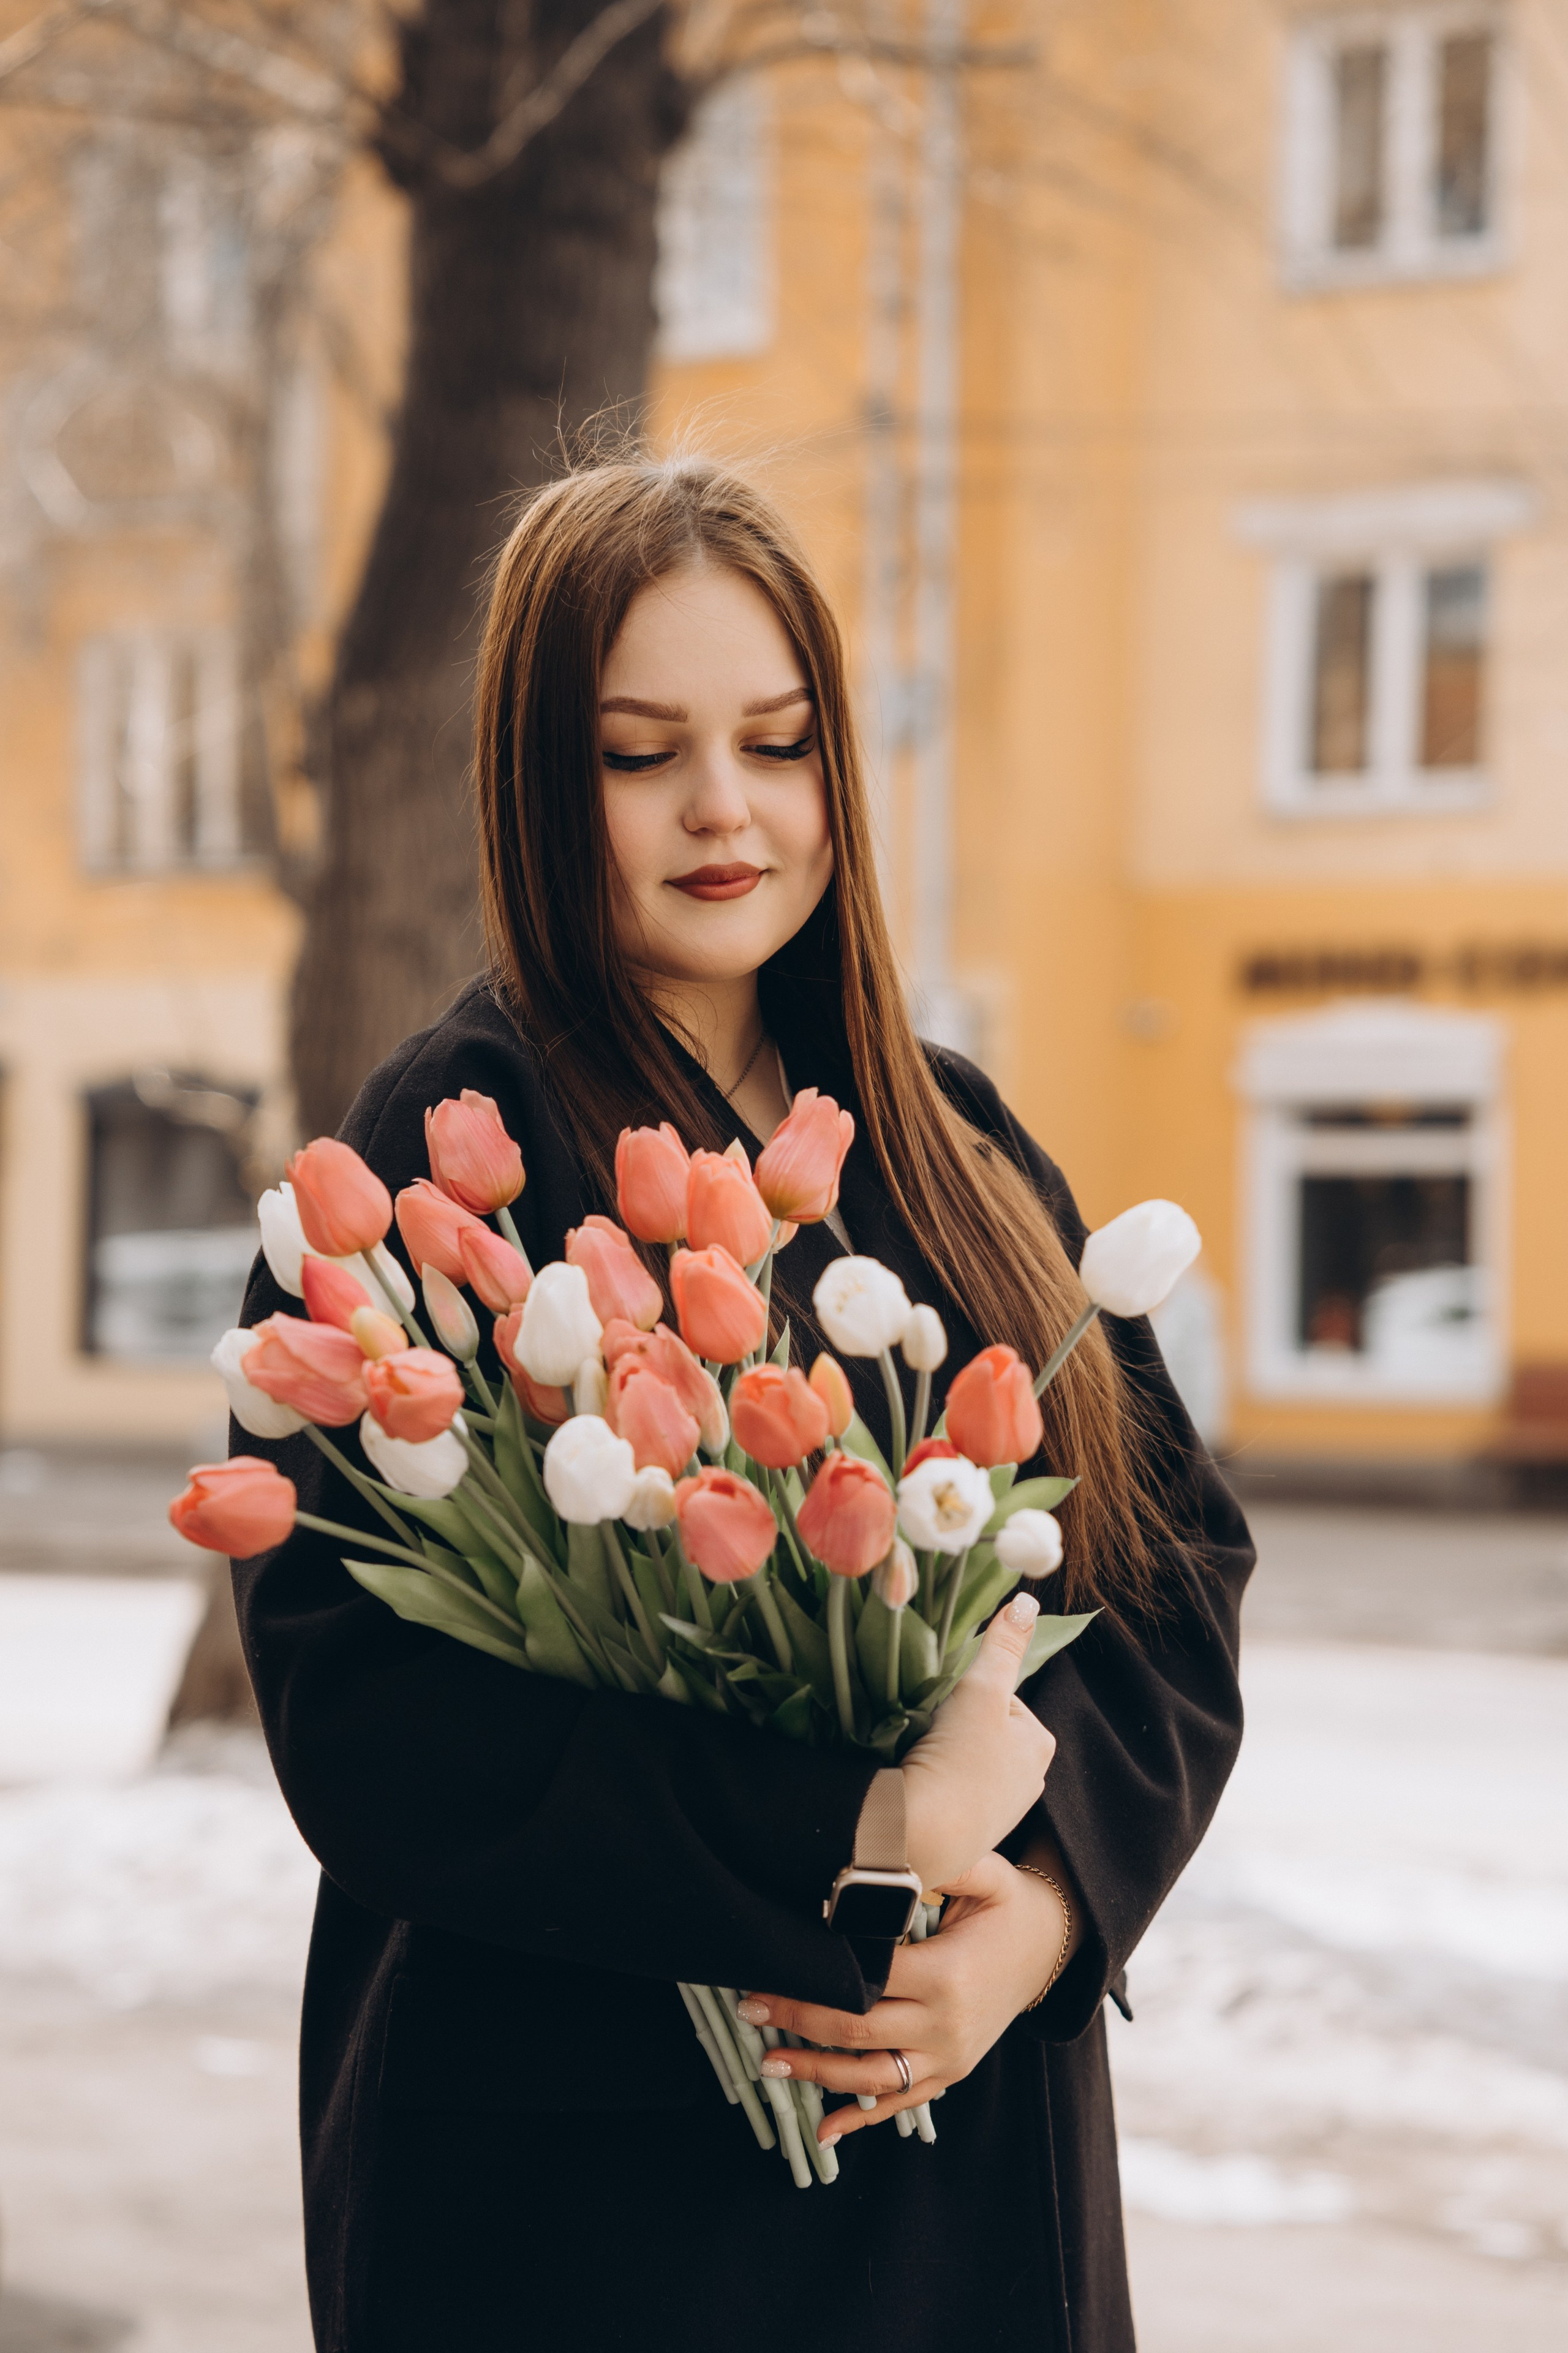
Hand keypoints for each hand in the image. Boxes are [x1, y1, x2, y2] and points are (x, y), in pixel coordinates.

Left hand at [739, 1852, 1066, 2144]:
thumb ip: (946, 1861)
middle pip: (859, 2030)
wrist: (1050, 1951)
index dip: (816, 1975)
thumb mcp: (988, 1876)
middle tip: (750, 2010)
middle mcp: (947, 2025)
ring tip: (768, 2063)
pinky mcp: (951, 2073)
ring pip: (873, 2077)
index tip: (771, 1967)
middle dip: (799, 2020)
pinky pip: (901, 2100)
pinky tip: (826, 2129)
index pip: (867, 1979)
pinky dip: (863, 2117)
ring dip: (817, 2073)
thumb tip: (891, 1853)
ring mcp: (949, 2056)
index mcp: (947, 1975)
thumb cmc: (1009, 1907)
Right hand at [900, 1591, 1055, 1888]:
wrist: (922, 1834)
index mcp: (1040, 1745)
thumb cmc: (959, 1758)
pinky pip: (953, 1792)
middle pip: (984, 1729)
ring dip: (945, 1754)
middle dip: (957, 1726)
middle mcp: (1030, 1781)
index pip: (1000, 1697)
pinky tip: (920, 1785)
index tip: (946, 1707)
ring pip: (967, 1760)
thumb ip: (1003, 1646)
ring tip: (921, 1757)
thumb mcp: (981, 1689)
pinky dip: (937, 1785)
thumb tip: (1027, 1601)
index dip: (968, 1693)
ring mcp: (1001, 1813)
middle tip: (931, 1732)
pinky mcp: (971, 1835)